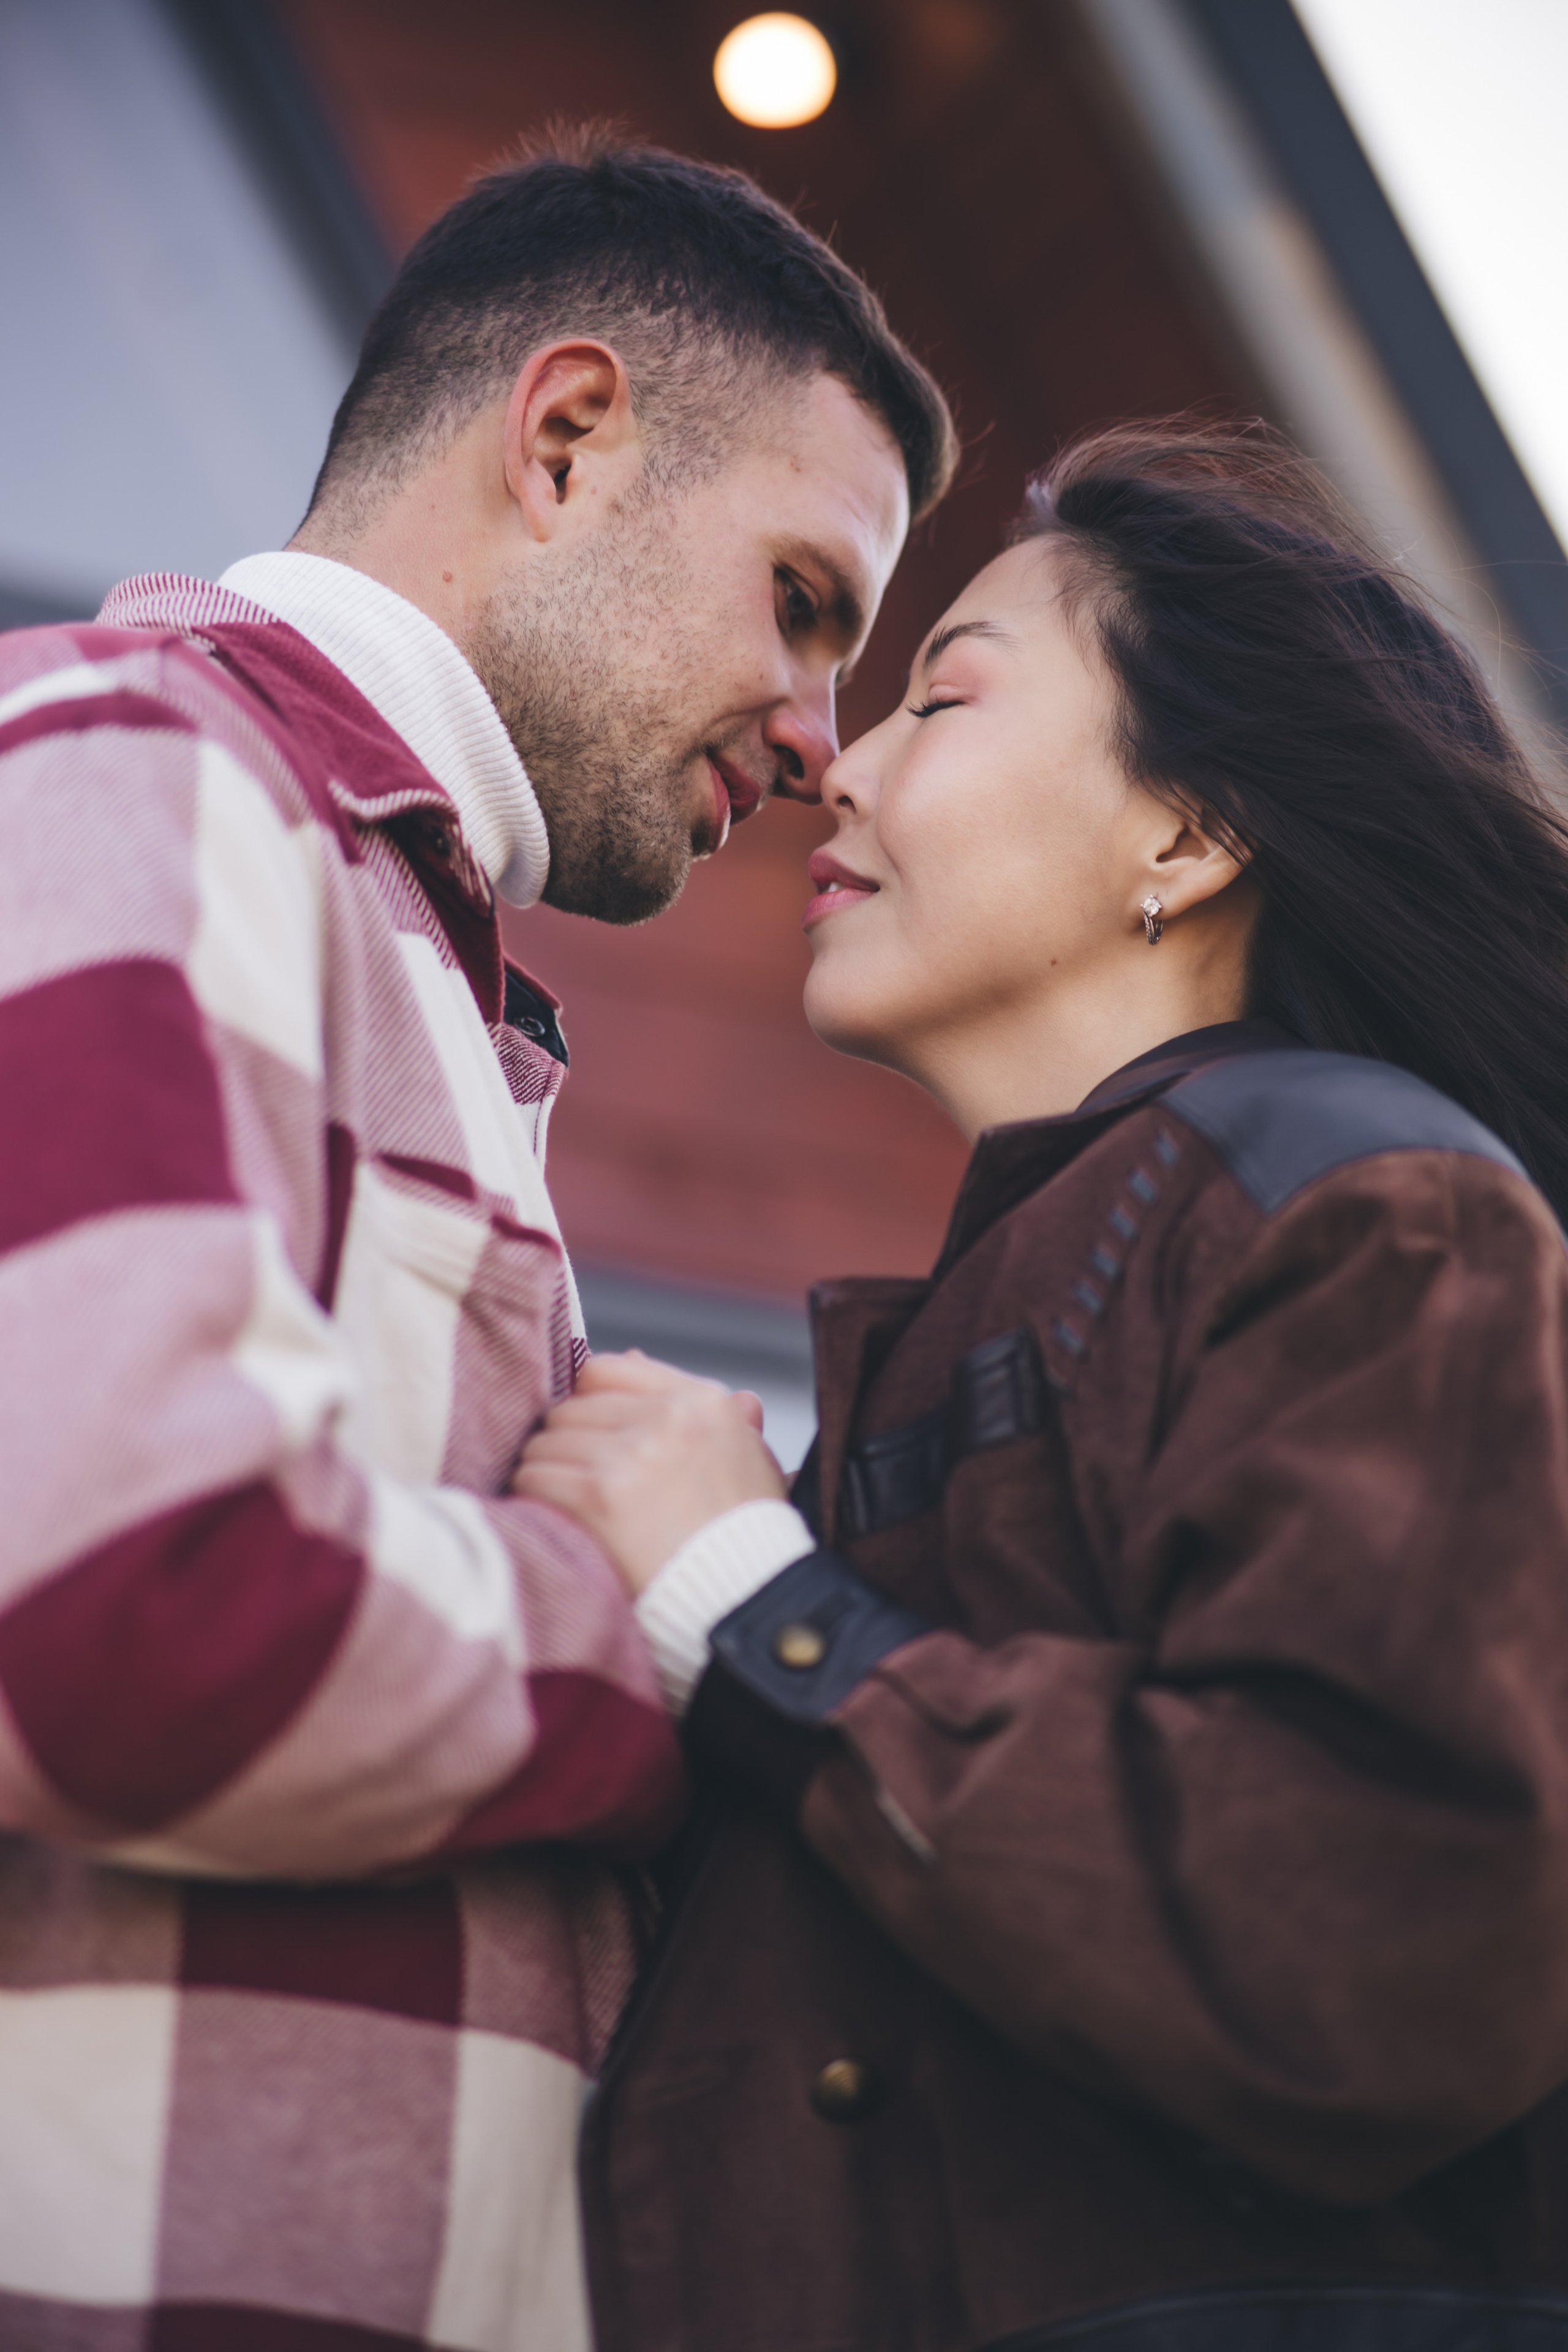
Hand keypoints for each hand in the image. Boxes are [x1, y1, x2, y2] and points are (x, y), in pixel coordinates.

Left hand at [513, 1351, 787, 1594]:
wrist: (744, 1600)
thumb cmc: (745, 1534)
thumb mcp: (747, 1456)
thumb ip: (692, 1405)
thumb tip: (634, 1356)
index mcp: (701, 1401)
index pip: (606, 1369)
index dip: (590, 1404)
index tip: (594, 1438)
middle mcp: (666, 1417)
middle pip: (568, 1408)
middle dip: (566, 1444)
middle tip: (576, 1480)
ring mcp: (630, 1454)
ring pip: (544, 1443)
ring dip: (546, 1473)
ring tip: (567, 1505)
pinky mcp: (598, 1495)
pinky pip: (534, 1478)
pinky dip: (535, 1499)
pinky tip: (555, 1520)